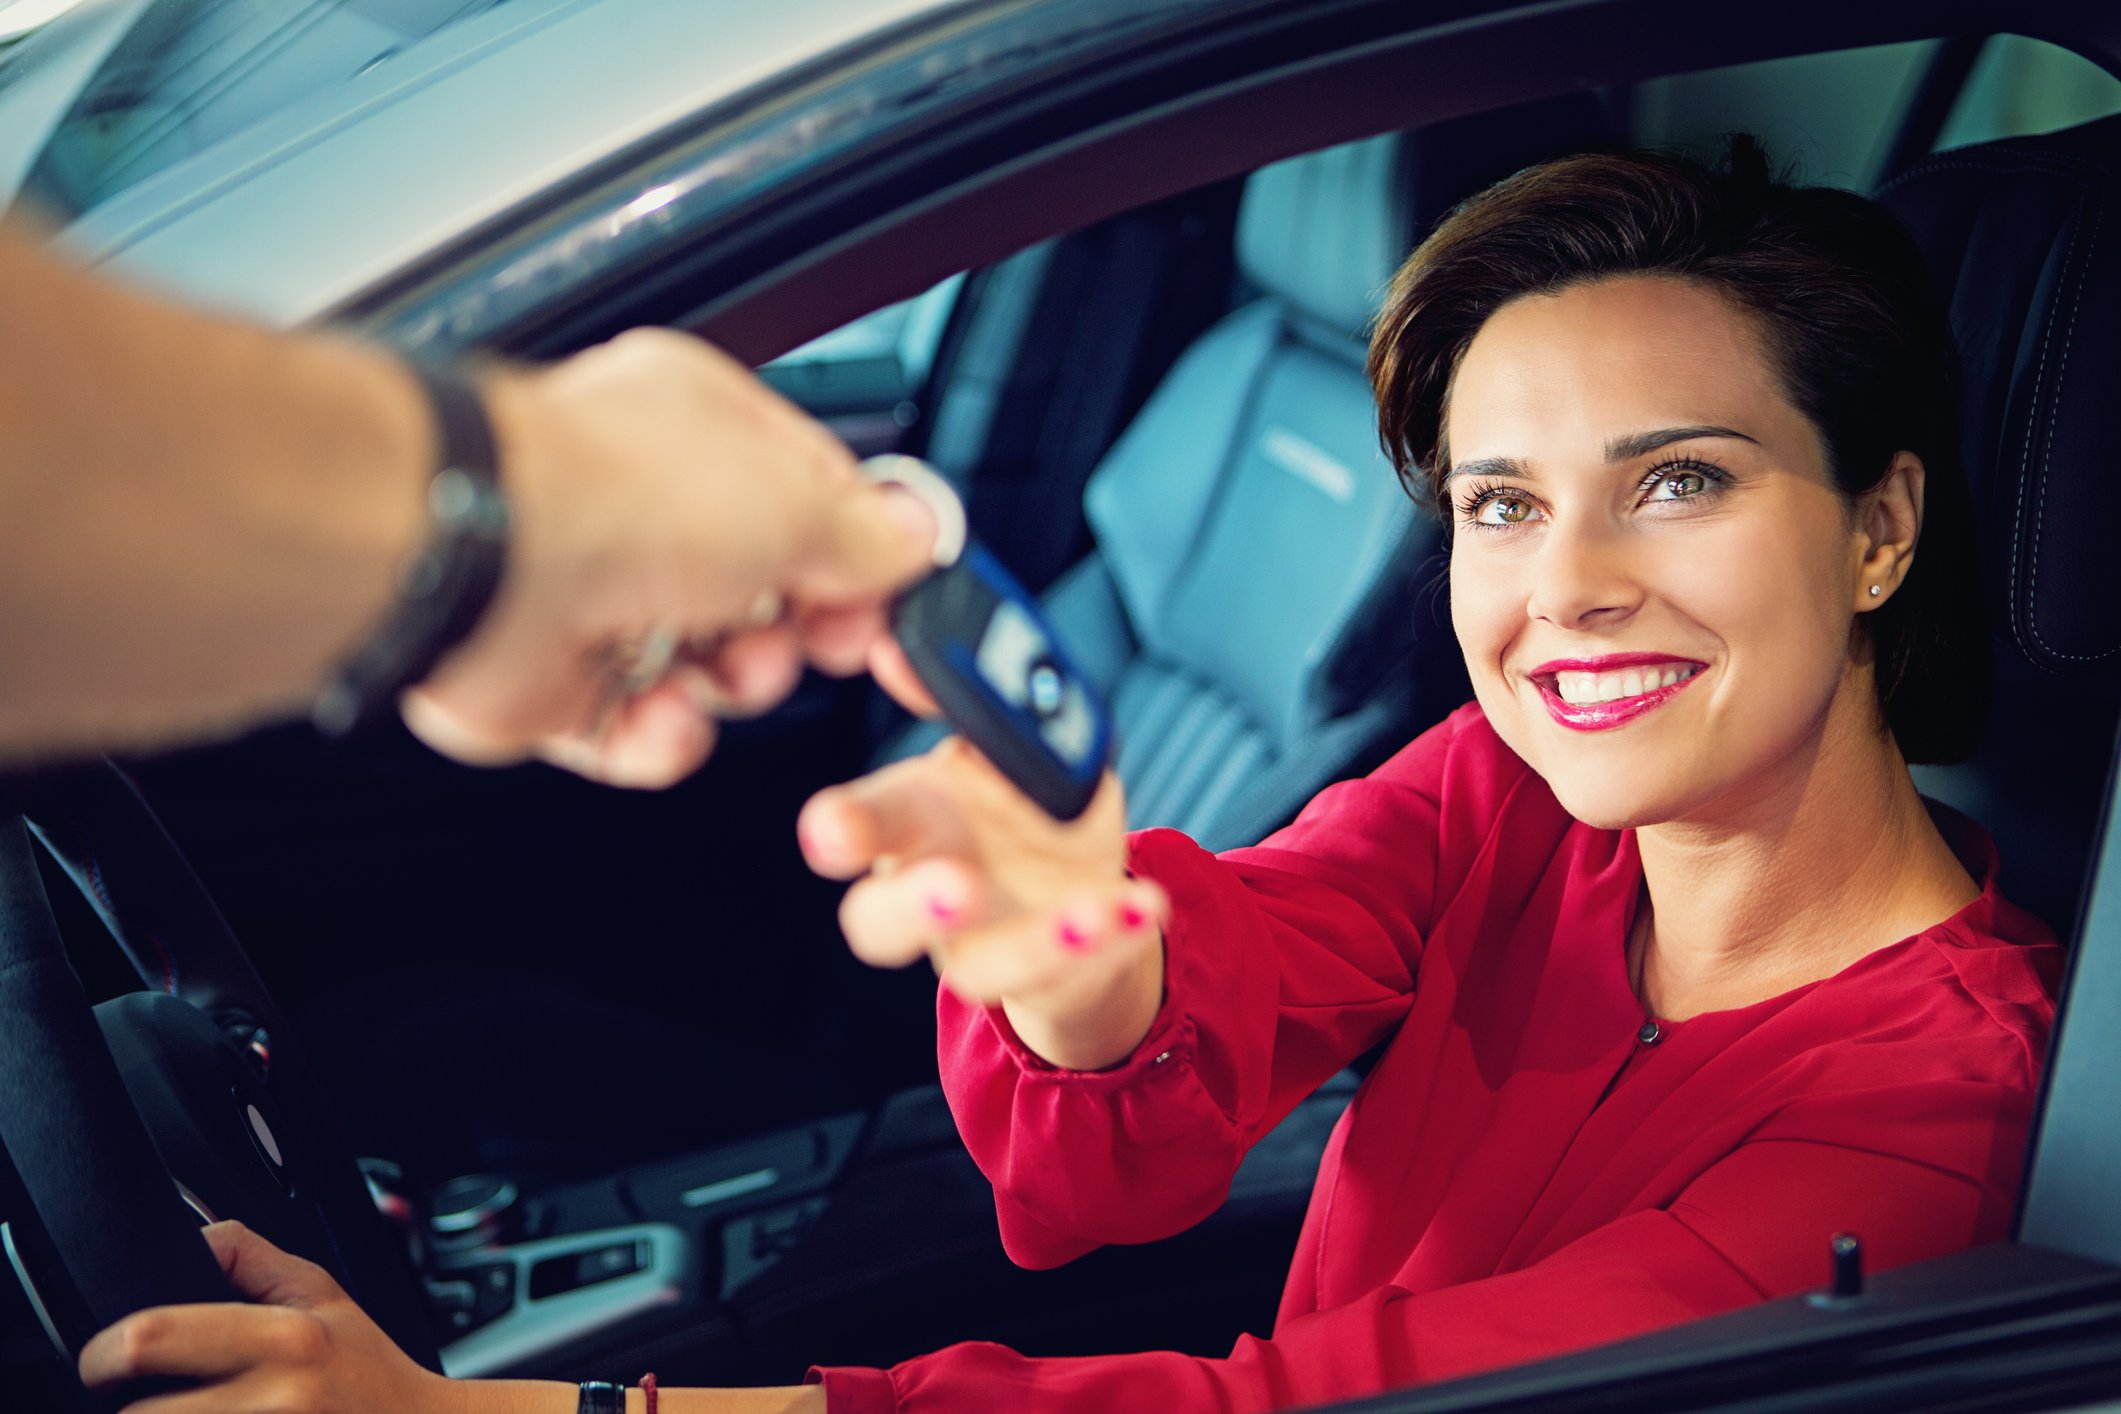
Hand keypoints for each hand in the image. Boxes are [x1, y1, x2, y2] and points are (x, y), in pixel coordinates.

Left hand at [78, 1221, 455, 1413]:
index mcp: (286, 1337)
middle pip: (137, 1413)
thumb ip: (249, 1259)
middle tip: (135, 1400)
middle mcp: (278, 1400)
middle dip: (123, 1408)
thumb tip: (188, 1236)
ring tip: (187, 1413)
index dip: (102, 1354)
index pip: (151, 1338)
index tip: (101, 1362)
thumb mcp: (321, 1293)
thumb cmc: (368, 1371)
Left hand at [401, 328, 937, 787]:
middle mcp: (641, 502)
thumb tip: (918, 538)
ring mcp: (592, 590)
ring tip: (725, 670)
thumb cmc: (616, 497)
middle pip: (762, 590)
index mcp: (698, 428)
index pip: (805, 492)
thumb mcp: (794, 503)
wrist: (484, 566)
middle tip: (814, 639)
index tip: (887, 597)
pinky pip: (636, 727)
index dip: (856, 553)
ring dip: (733, 685)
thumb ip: (867, 533)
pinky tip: (662, 714)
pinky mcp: (552, 681)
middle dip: (797, 631)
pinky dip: (660, 736)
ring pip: (706, 667)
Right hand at [798, 719, 1167, 1070]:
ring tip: (1088, 913)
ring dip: (1034, 942)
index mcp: (908, 819)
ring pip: (981, 968)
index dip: (836, 831)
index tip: (832, 833)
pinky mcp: (1044, 977)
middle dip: (910, 908)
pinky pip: (1070, 969)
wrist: (1080, 890)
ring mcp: (981, 947)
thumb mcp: (1002, 737)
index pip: (853, 826)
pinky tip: (1145, 903)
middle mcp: (925, 893)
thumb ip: (958, 696)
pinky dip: (1111, 935)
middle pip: (877, 922)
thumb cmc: (1024, 801)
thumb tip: (894, 648)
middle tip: (959, 889)